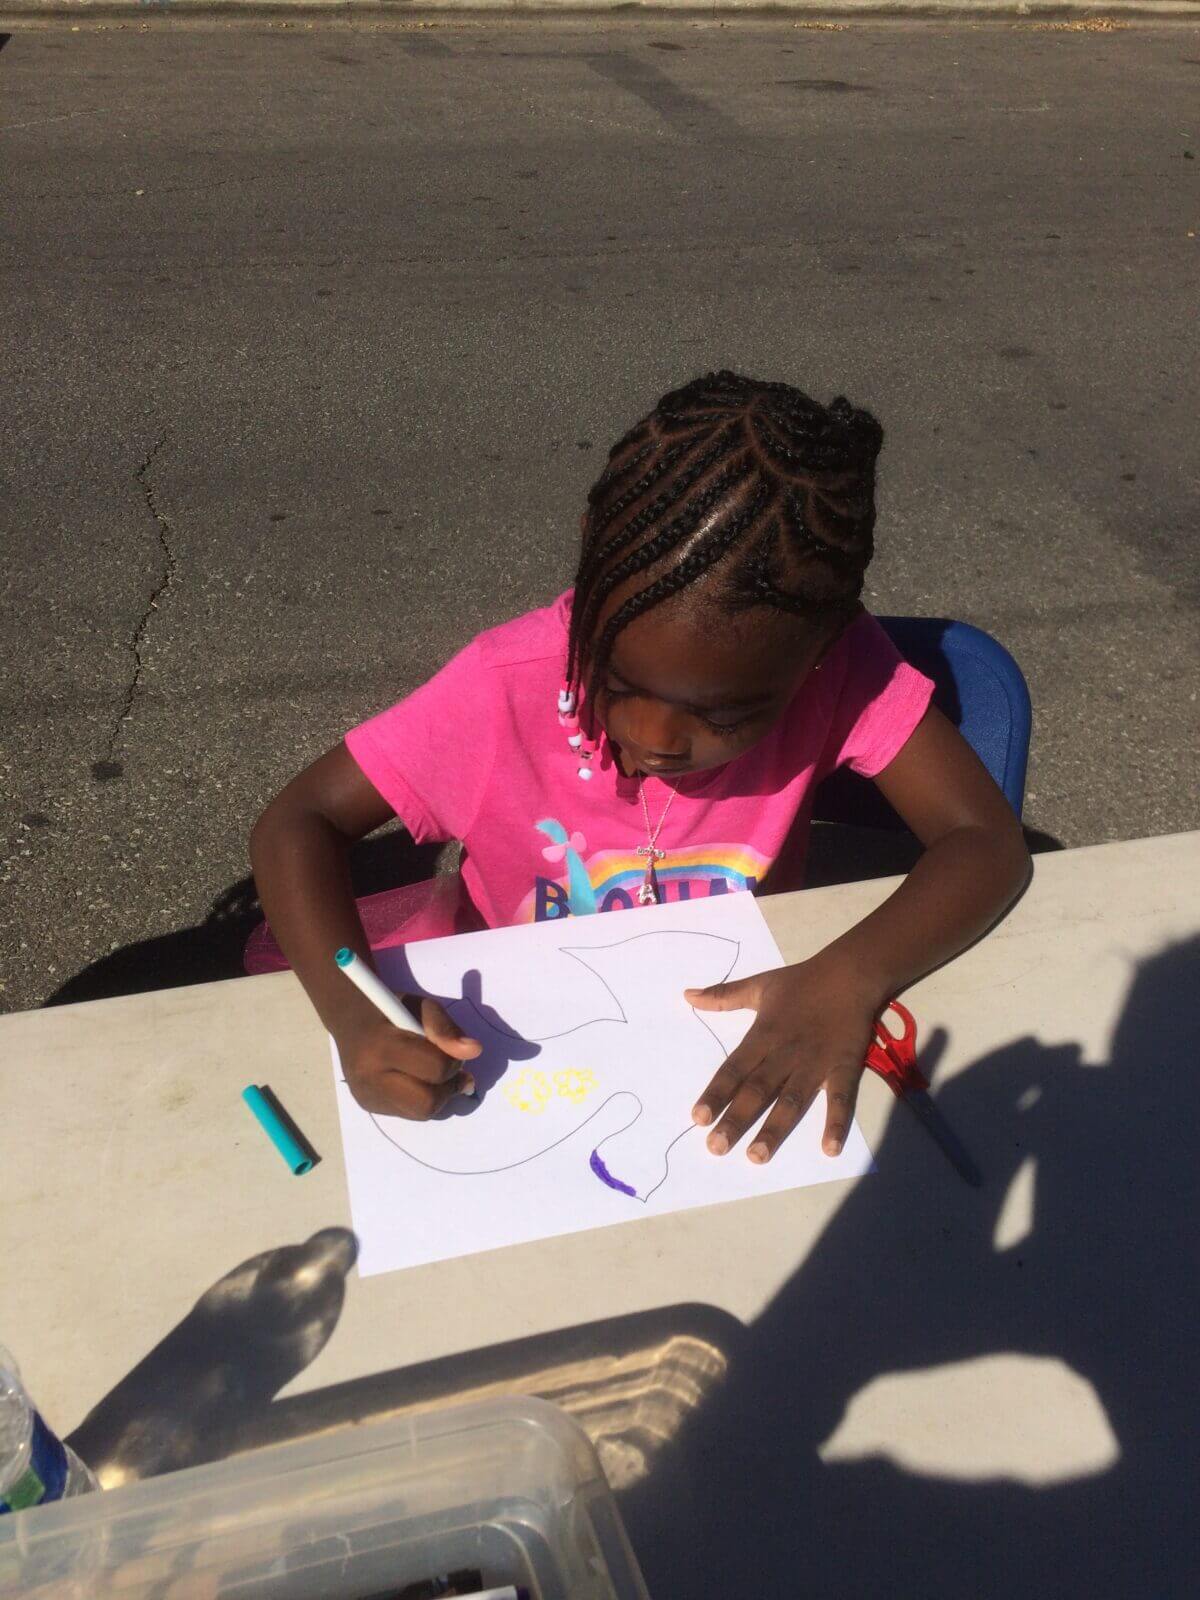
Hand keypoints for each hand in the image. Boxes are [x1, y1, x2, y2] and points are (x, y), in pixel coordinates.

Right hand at [338, 997, 480, 1117]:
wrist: (349, 1018)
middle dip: (447, 1088)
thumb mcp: (420, 1006)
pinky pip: (408, 1113)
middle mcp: (370, 1078)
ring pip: (420, 1113)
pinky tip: (415, 1079)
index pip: (435, 1069)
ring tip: (434, 1075)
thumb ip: (446, 1028)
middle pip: (427, 1103)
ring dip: (437, 1096)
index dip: (454, 1062)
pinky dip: (420, 1099)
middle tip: (449, 1071)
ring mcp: (367, 1096)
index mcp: (382, 1047)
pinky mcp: (368, 1106)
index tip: (454, 1051)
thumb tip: (473, 1051)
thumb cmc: (389, 1008)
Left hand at [685, 956, 879, 1162]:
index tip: (698, 1117)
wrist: (850, 973)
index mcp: (763, 1035)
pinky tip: (829, 1149)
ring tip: (757, 1156)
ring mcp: (815, 1064)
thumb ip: (722, 995)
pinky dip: (836, 1123)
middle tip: (716, 1147)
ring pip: (791, 1101)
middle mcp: (785, 1054)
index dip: (715, 1093)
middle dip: (736, 1119)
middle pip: (757, 1090)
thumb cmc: (801, 982)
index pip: (733, 1069)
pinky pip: (841, 1099)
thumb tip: (686, 995)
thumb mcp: (759, 985)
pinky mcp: (844, 1068)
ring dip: (774, 1129)